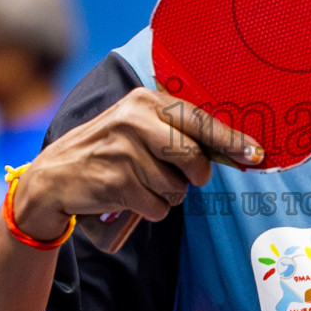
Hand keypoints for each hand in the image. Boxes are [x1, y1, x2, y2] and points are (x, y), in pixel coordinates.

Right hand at [9, 88, 262, 241]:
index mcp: (146, 100)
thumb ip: (179, 134)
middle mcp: (134, 119)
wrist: (54, 176)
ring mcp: (123, 150)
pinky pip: (157, 207)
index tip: (256, 154)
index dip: (231, 140)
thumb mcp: (138, 128)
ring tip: (139, 183)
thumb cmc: (109, 152)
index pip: (199, 121)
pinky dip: (150, 210)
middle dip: (194, 176)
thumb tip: (235, 151)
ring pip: (176, 188)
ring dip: (166, 195)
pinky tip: (128, 197)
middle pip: (193, 157)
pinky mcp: (116, 182)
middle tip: (181, 177)